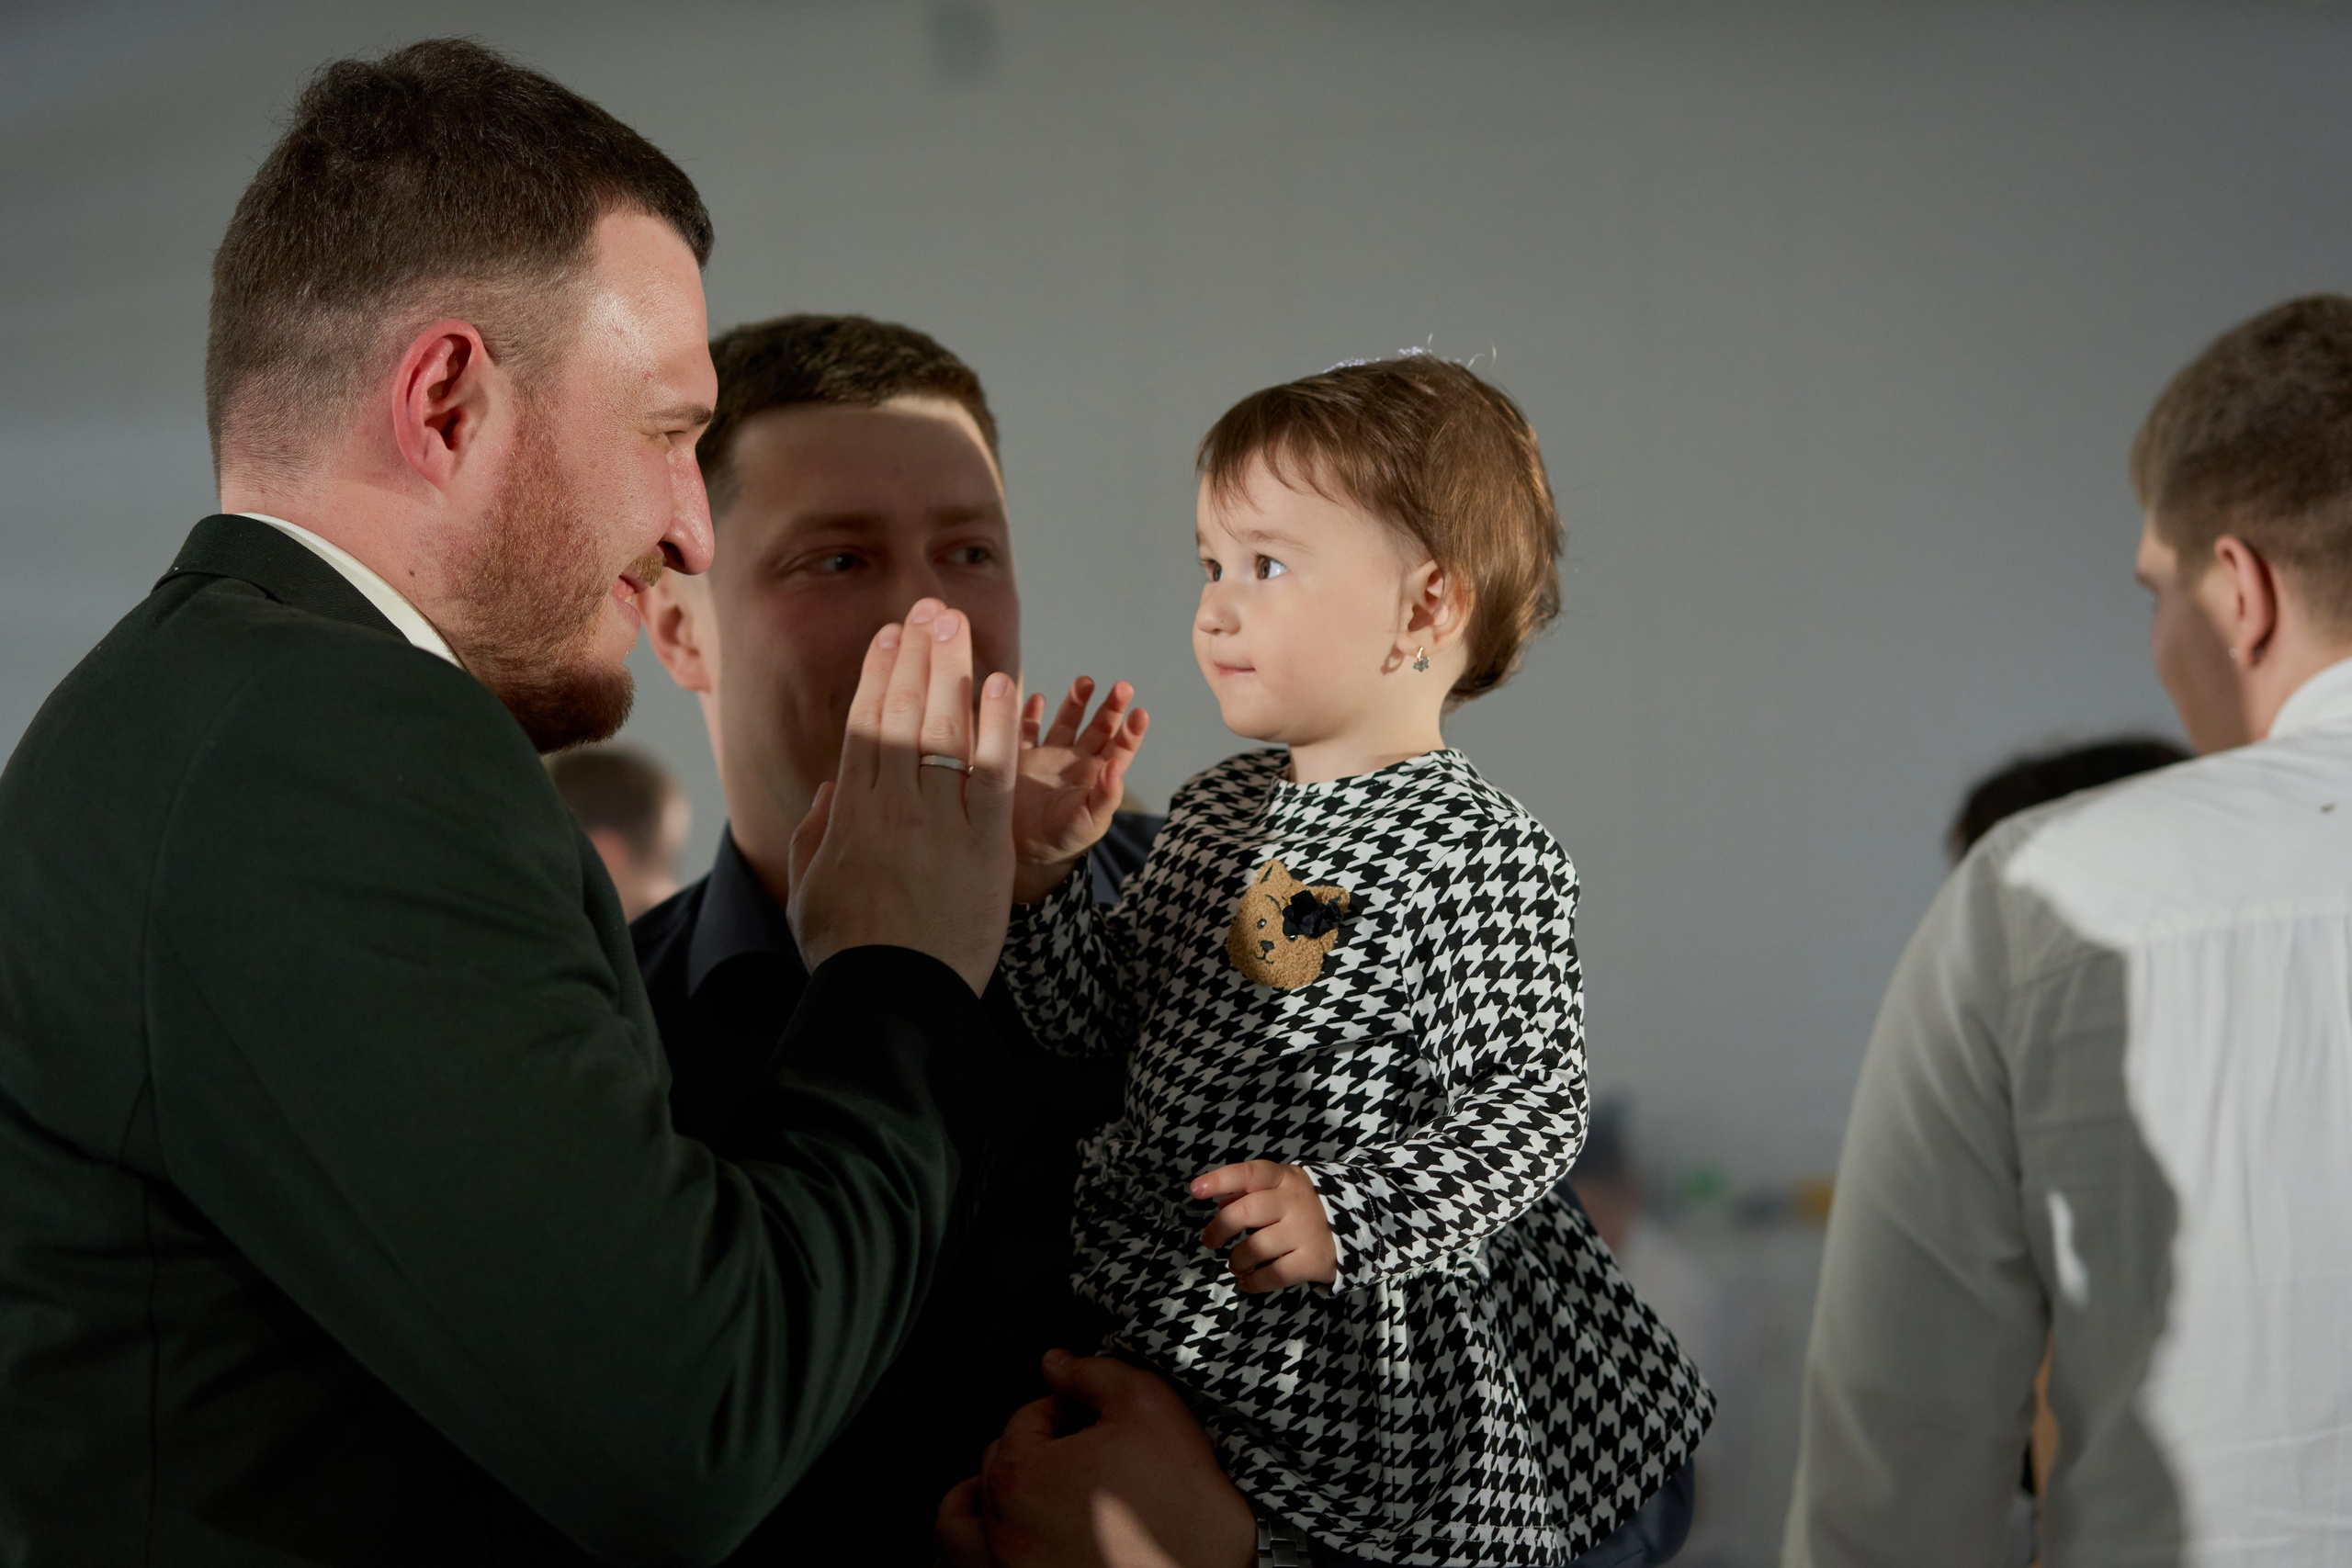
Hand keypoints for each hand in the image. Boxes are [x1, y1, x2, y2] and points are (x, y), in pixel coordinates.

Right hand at [786, 598, 1020, 993]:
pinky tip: (999, 685)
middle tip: (927, 608)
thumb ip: (820, 834)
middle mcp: (894, 808)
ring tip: (957, 624)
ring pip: (944, 731)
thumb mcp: (812, 890)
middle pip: (904, 714)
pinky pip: (991, 773)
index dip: (878, 674)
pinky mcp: (984, 845)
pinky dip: (995, 726)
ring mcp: (940, 823)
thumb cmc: (849, 951)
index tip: (889, 636)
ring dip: (951, 672)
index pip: (865, 726)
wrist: (893, 998)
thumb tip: (832, 789)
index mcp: (851, 815)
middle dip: (916, 655)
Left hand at [937, 1350, 1254, 1567]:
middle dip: (1038, 1449)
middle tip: (1086, 1455)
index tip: (1098, 1422)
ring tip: (1027, 1492)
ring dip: (986, 1497)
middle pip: (997, 1463)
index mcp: (1019, 1476)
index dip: (1068, 1409)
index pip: (1027, 1418)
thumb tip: (1057, 1363)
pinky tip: (1010, 1535)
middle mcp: (999, 1531)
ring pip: (965, 1521)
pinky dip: (977, 1546)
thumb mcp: (1149, 1409)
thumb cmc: (1183, 1513)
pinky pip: (966, 1566)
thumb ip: (1095, 1373)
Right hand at [1012, 677, 1148, 903]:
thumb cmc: (1066, 838)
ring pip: (1067, 720)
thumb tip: (1116, 767)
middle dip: (1111, 707)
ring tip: (1086, 682)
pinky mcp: (1021, 756)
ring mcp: (1049, 755)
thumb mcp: (1091, 821)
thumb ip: (1106, 795)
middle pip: (1099, 726)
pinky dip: (1031, 713)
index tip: (1140, 713)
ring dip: (1077, 700)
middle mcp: (1077, 760)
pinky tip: (1038, 699)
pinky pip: (1026, 729)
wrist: (1025, 850)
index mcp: (1099, 774)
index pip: (1121, 747)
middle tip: (1123, 687)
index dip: (1132, 730)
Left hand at [1193, 1161, 1336, 1292]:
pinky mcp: (1312, 1260)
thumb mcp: (1283, 1188)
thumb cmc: (1306, 1205)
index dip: (1219, 1180)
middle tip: (1210, 1241)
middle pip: (1245, 1212)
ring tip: (1237, 1264)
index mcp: (1284, 1178)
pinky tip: (1248, 1281)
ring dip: (1236, 1260)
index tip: (1195, 1191)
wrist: (1359, 1226)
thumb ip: (1250, 1193)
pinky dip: (1252, 1283)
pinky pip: (1272, 1276)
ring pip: (1254, 1248)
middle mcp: (1294, 1201)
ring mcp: (1305, 1231)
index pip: (1248, 1173)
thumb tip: (1219, 1204)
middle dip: (1219, 1229)